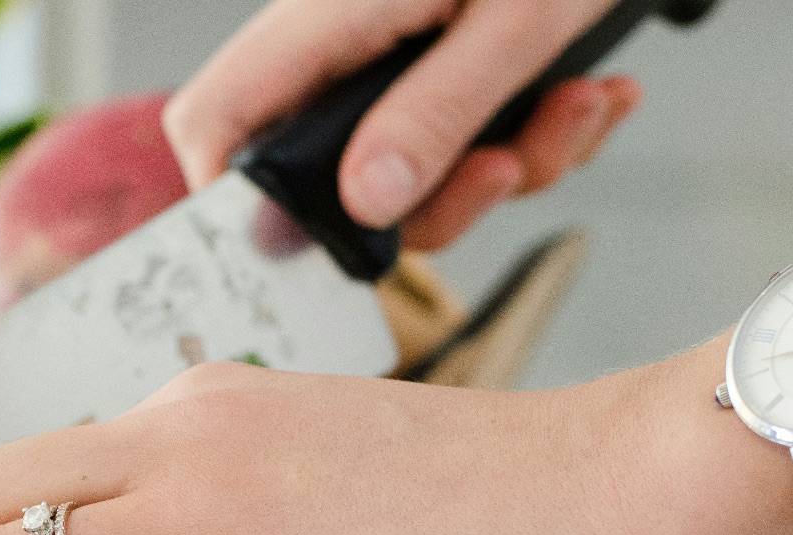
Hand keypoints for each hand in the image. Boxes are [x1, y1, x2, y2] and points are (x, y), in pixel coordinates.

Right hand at [163, 0, 642, 249]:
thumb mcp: (512, 21)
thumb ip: (435, 113)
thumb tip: (368, 203)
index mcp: (323, 19)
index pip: (216, 120)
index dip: (231, 199)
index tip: (307, 243)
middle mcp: (339, 48)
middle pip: (330, 177)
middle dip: (439, 198)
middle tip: (506, 166)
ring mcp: (387, 62)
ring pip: (414, 173)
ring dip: (511, 163)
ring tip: (578, 105)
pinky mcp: (438, 71)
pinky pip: (466, 144)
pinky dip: (535, 135)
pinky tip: (588, 93)